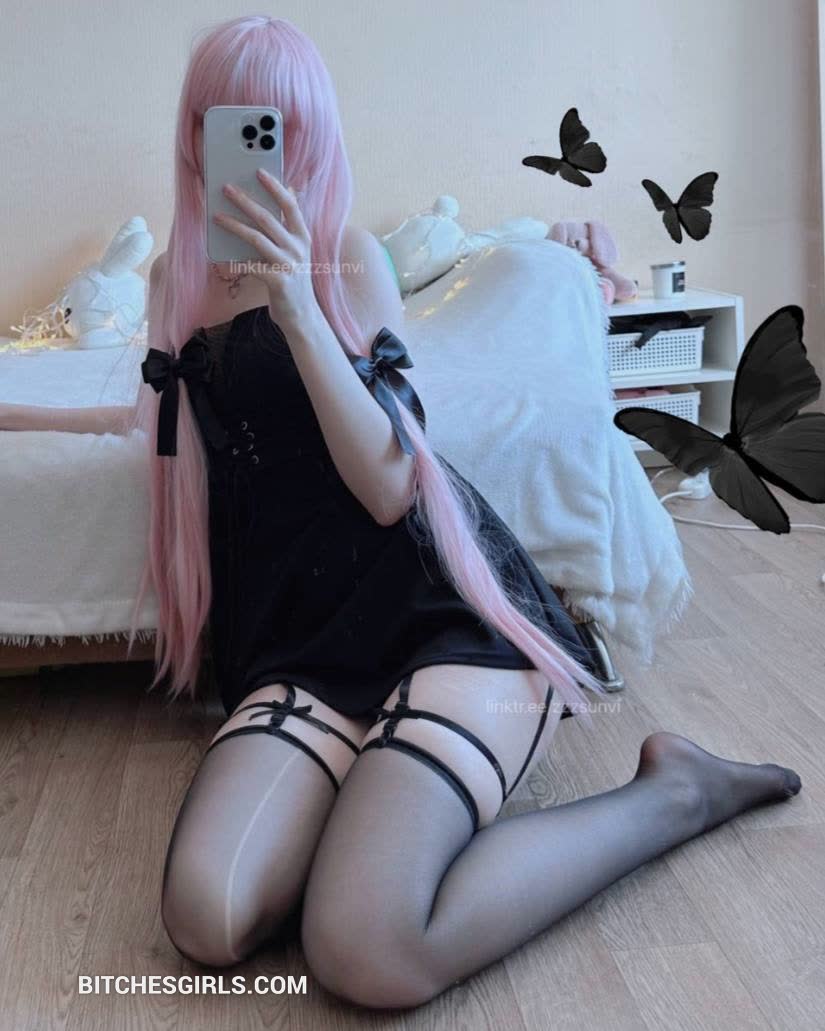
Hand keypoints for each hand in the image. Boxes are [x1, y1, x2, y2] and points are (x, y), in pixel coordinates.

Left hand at [213, 171, 319, 330]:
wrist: (302, 315)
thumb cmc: (293, 279)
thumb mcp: (296, 251)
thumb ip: (289, 226)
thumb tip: (287, 193)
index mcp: (303, 237)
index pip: (290, 206)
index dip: (275, 187)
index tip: (258, 171)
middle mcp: (298, 248)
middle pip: (268, 218)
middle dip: (245, 201)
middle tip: (226, 188)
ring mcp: (289, 265)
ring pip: (257, 239)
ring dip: (234, 225)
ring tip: (217, 216)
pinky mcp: (278, 282)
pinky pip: (251, 266)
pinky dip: (234, 260)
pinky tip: (221, 255)